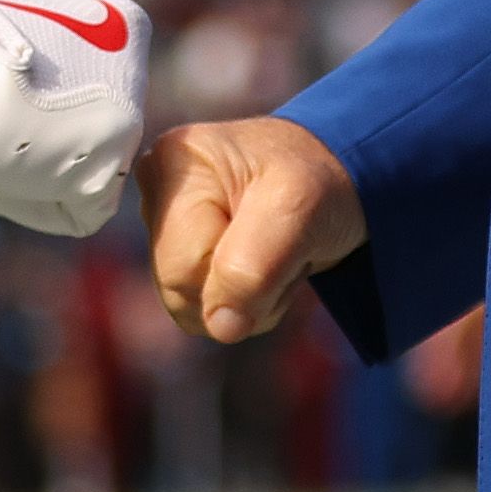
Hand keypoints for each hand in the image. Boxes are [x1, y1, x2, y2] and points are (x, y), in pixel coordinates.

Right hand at [140, 117, 367, 343]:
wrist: (335, 178)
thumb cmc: (319, 182)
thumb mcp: (299, 210)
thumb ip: (254, 268)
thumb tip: (220, 327)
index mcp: (169, 164)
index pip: (183, 267)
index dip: (239, 275)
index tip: (282, 237)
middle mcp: (155, 190)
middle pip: (179, 291)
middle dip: (246, 291)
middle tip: (284, 250)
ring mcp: (163, 220)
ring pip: (189, 307)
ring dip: (249, 299)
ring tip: (276, 253)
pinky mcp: (179, 246)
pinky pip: (199, 308)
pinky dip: (243, 301)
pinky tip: (263, 262)